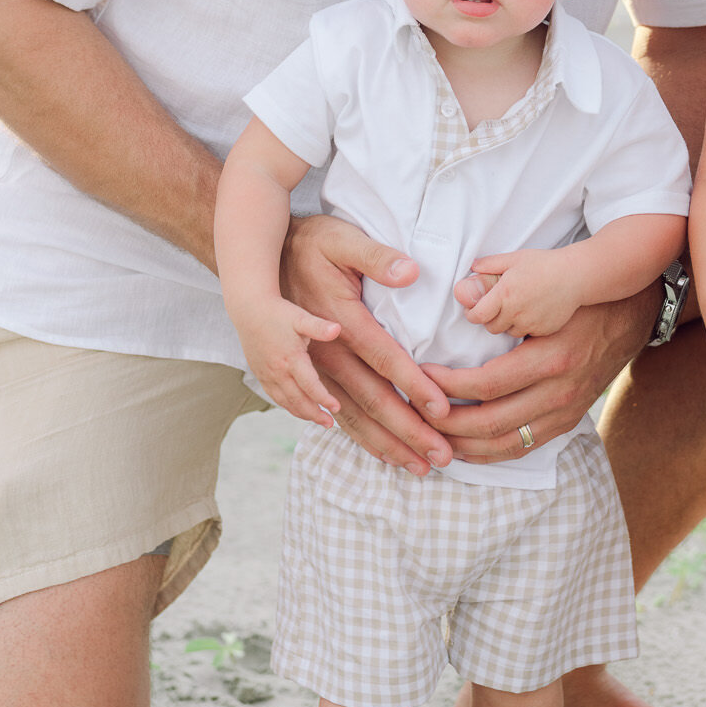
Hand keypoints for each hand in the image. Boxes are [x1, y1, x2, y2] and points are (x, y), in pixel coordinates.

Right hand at [235, 296, 342, 424]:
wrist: (249, 309)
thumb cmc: (278, 312)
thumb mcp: (300, 317)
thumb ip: (319, 327)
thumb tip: (337, 329)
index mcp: (290, 359)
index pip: (310, 386)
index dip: (323, 400)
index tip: (336, 409)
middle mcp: (277, 371)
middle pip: (297, 400)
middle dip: (314, 414)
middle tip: (329, 423)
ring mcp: (267, 374)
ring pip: (285, 401)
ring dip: (301, 413)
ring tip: (317, 420)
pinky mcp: (260, 374)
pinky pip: (274, 396)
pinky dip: (287, 405)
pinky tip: (297, 408)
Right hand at [282, 213, 453, 475]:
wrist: (262, 258)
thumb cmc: (311, 244)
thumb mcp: (342, 239)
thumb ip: (377, 256)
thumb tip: (411, 271)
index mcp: (342, 320)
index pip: (384, 359)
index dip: (414, 386)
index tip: (443, 412)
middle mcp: (326, 352)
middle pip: (372, 399)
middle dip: (409, 431)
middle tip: (441, 457)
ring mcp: (313, 368)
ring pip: (354, 416)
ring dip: (388, 443)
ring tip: (419, 467)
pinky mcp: (307, 376)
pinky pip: (335, 415)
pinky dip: (360, 437)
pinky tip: (383, 454)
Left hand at [421, 289, 654, 464]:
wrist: (631, 315)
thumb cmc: (578, 298)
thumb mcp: (545, 290)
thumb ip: (502, 290)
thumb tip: (462, 294)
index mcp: (553, 357)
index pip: (488, 384)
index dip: (448, 386)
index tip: (420, 376)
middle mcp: (561, 391)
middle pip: (491, 422)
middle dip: (446, 422)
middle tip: (414, 410)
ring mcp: (566, 411)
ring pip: (505, 444)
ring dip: (463, 445)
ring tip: (430, 434)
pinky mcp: (567, 422)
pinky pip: (523, 448)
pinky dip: (489, 454)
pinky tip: (462, 448)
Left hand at [460, 248, 579, 338]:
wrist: (575, 275)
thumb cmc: (544, 264)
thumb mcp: (514, 258)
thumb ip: (490, 265)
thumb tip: (472, 268)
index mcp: (504, 293)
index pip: (477, 315)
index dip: (472, 313)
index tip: (475, 309)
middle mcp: (515, 311)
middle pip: (491, 327)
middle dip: (490, 318)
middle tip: (498, 306)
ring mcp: (530, 323)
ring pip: (508, 332)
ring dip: (508, 323)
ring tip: (518, 307)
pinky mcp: (543, 330)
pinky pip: (527, 334)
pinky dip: (525, 326)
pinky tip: (533, 311)